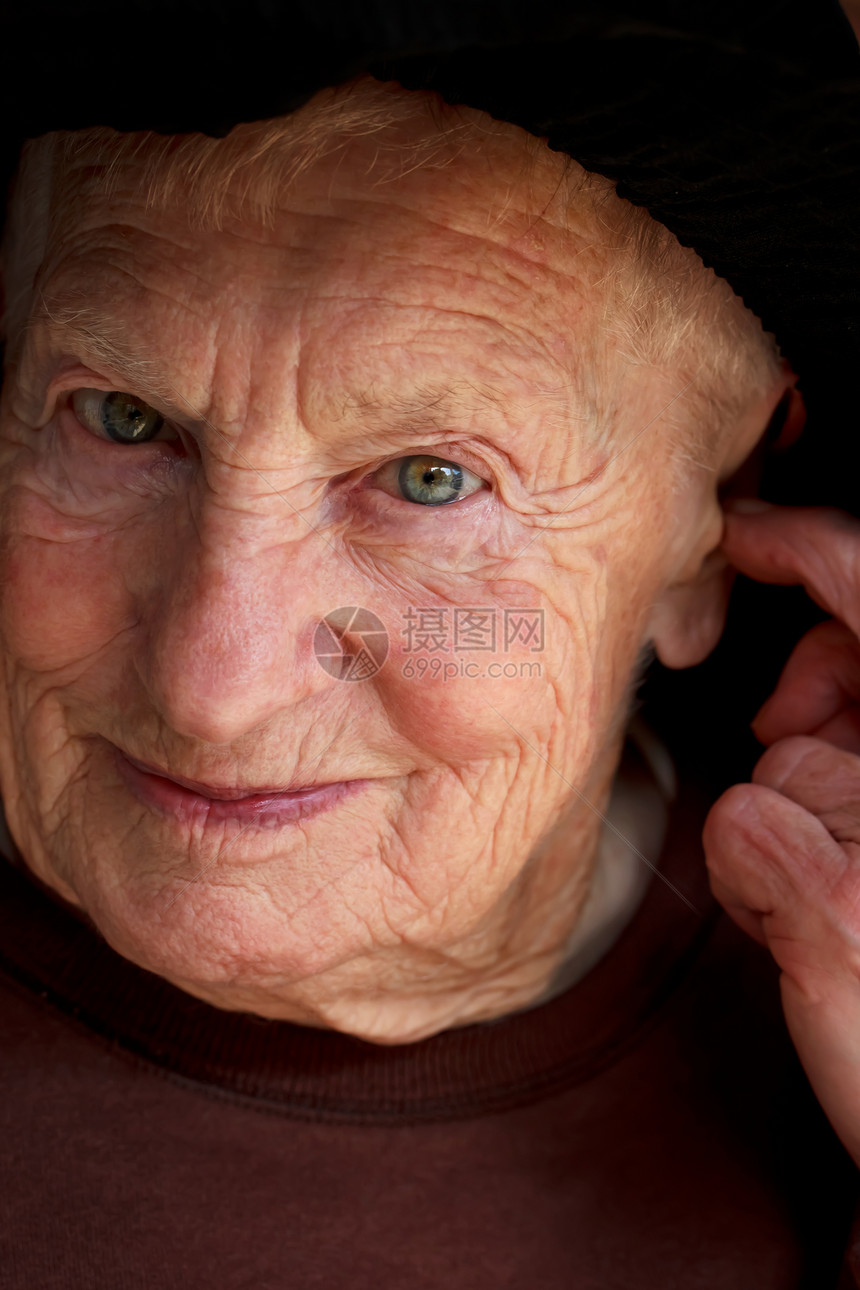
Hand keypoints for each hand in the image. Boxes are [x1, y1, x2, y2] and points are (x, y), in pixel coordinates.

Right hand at [704, 503, 859, 1165]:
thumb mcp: (849, 948)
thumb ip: (780, 843)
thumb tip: (753, 784)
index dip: (806, 548)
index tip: (739, 532)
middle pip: (856, 658)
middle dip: (805, 688)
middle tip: (774, 735)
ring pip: (827, 736)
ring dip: (792, 778)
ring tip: (792, 870)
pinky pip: (815, 797)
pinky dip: (793, 822)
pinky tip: (800, 890)